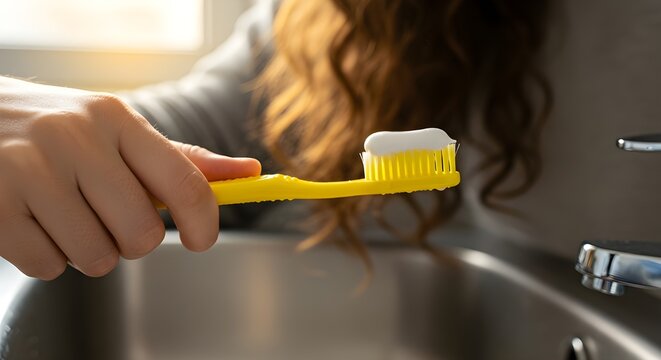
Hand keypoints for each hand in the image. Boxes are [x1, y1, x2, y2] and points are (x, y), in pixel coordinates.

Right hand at [0, 77, 260, 279]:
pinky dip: (46, 257)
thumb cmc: (59, 131)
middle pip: (142, 234)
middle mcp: (75, 138)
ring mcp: (30, 169)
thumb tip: (249, 172)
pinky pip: (48, 266)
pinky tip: (32, 221)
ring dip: (87, 252)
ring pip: (96, 257)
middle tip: (107, 219)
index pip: (184, 181)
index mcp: (116, 120)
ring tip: (64, 215)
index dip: (205, 222)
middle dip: (132, 241)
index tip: (203, 241)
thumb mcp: (117, 133)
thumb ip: (180, 159)